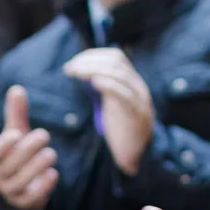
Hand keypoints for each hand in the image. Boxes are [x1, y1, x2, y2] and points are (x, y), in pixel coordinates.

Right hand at [0, 85, 58, 209]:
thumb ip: (16, 114)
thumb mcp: (17, 134)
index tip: (16, 133)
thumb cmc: (18, 154)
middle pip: (10, 165)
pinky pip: (31, 197)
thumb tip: (17, 88)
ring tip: (51, 154)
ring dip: (37, 165)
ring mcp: (10, 190)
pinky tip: (53, 174)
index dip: (3, 145)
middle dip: (28, 149)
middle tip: (45, 135)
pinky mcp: (24, 202)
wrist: (23, 187)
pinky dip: (43, 186)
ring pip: (20, 181)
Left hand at [64, 48, 153, 175]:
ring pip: (120, 75)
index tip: (73, 62)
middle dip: (90, 61)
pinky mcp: (137, 115)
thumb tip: (79, 70)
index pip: (115, 56)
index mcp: (131, 81)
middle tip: (69, 68)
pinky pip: (126, 96)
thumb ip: (101, 86)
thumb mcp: (110, 103)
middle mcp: (138, 86)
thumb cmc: (120, 128)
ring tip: (75, 73)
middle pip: (116, 63)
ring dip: (94, 70)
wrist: (136, 154)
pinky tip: (95, 83)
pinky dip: (110, 86)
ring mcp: (140, 99)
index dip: (93, 55)